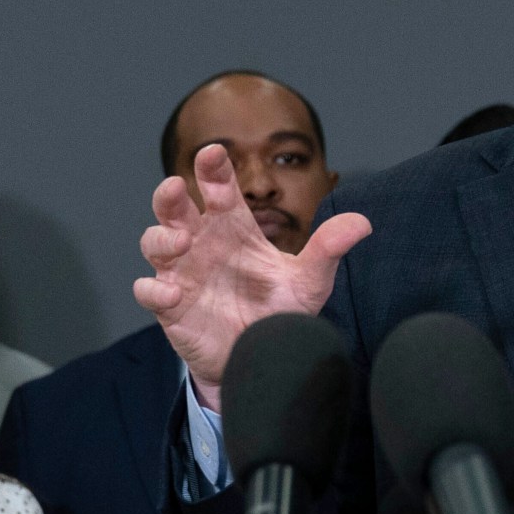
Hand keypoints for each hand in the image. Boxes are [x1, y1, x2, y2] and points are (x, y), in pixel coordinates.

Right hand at [133, 144, 371, 409]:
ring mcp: (183, 273)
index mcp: (233, 227)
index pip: (219, 188)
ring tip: (182, 241)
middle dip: (170, 194)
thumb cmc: (280, 311)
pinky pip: (150, 292)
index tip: (214, 154)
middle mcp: (203, 243)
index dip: (213, 169)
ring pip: (155, 242)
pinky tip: (170, 293)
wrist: (264, 359)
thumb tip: (363, 223)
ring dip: (162, 237)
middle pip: (174, 207)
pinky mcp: (171, 307)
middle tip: (176, 186)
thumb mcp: (309, 281)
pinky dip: (154, 290)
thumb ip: (328, 250)